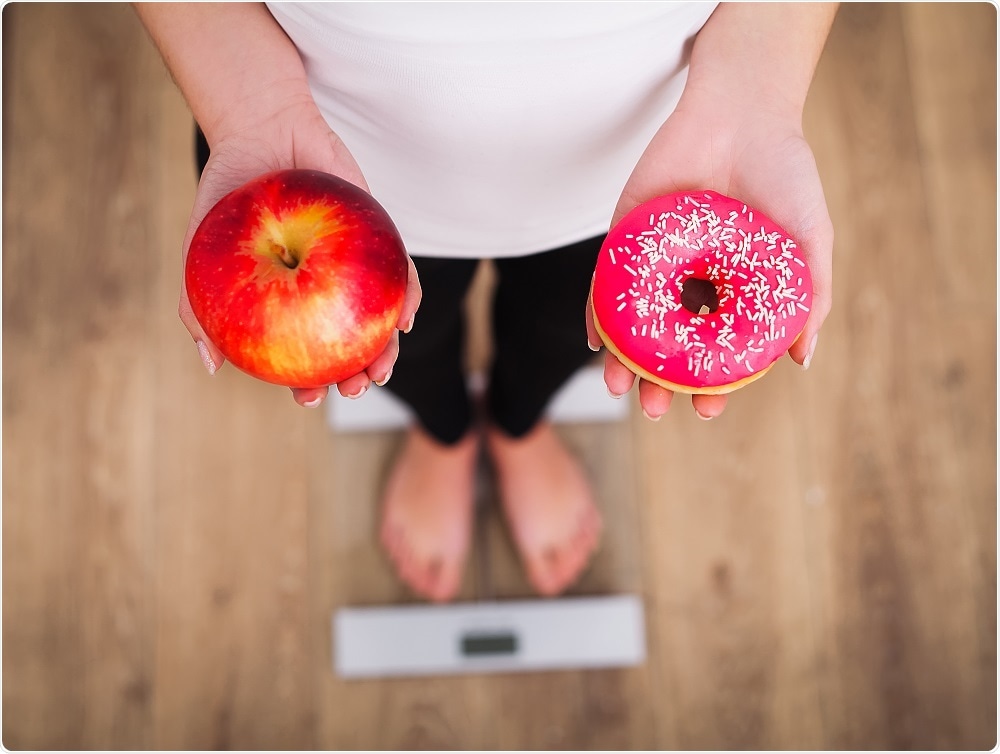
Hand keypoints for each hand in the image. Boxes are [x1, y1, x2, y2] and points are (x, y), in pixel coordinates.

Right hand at [179, 97, 421, 407]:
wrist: (261, 131)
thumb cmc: (228, 198)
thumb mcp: (200, 255)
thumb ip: (198, 308)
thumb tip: (210, 365)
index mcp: (288, 305)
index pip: (302, 355)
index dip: (309, 384)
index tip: (307, 399)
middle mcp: (324, 293)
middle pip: (347, 346)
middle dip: (356, 378)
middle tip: (354, 390)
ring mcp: (354, 269)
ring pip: (378, 320)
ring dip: (386, 350)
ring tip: (381, 368)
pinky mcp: (379, 241)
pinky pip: (400, 275)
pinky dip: (406, 299)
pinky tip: (405, 318)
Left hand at [585, 99, 833, 420]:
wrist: (742, 112)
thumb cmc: (784, 175)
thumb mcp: (809, 240)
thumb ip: (809, 298)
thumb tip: (803, 360)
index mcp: (732, 291)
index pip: (716, 350)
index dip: (711, 384)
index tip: (707, 410)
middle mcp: (691, 283)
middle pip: (669, 345)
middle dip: (660, 383)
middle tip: (655, 409)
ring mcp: (656, 263)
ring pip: (634, 323)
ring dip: (624, 360)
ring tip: (619, 388)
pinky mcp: (625, 238)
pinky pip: (605, 283)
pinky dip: (597, 313)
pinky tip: (595, 341)